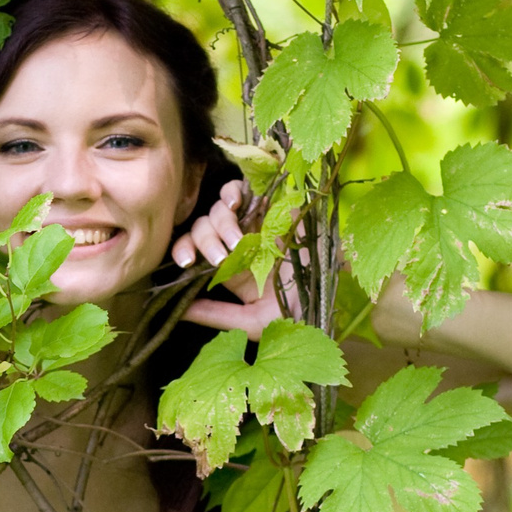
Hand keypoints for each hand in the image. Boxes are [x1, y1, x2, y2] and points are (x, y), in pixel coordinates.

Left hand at [172, 181, 288, 337]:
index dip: (183, 249)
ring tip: (238, 241)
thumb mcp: (252, 322)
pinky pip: (244, 189)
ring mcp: (254, 223)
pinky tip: (238, 204)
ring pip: (220, 207)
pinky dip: (234, 191)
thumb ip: (216, 316)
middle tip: (221, 258)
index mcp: (226, 268)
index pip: (192, 250)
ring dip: (222, 221)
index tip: (186, 262)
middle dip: (205, 240)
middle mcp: (236, 243)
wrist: (331, 296)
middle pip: (203, 226)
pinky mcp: (272, 208)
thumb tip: (180, 311)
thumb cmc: (294, 314)